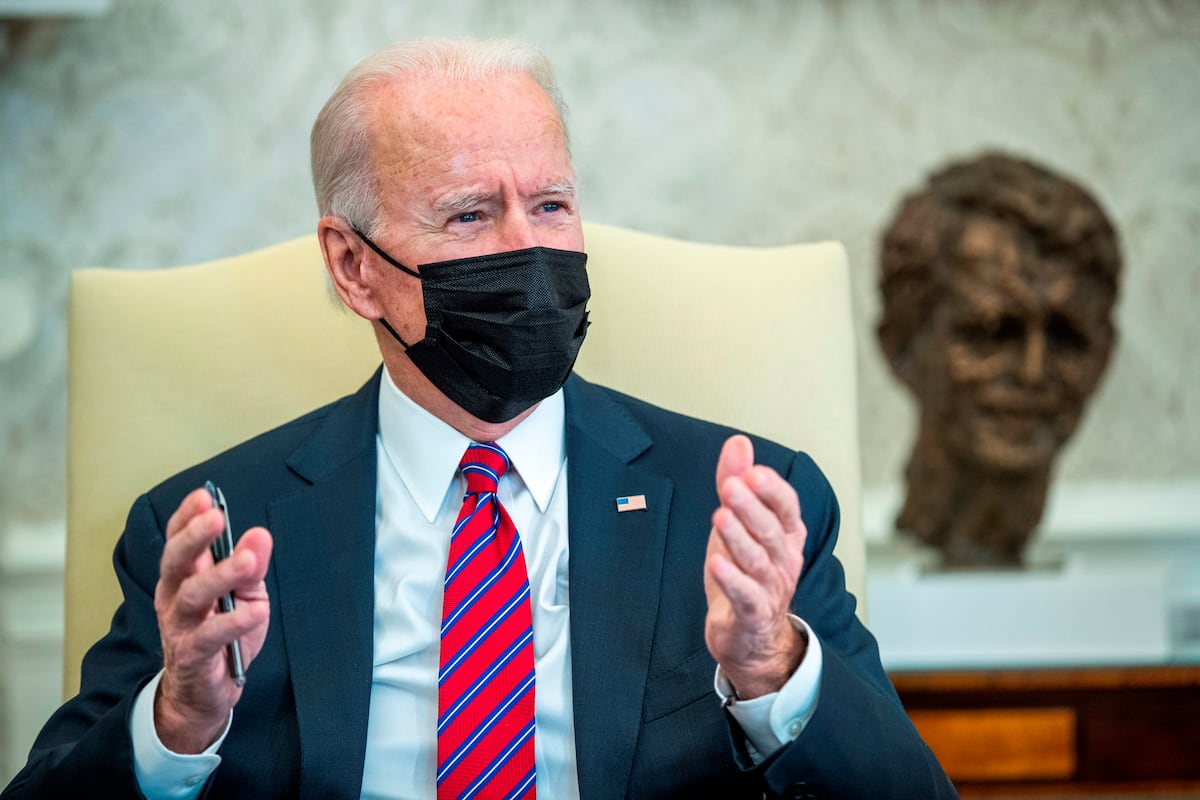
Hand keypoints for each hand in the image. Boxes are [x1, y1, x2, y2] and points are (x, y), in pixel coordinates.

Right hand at [153, 487, 272, 752]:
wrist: (206, 695)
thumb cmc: (224, 636)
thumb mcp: (245, 595)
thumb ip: (251, 566)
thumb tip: (260, 533)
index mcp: (183, 577)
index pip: (178, 541)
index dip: (187, 518)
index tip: (204, 496)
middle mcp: (174, 598)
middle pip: (176, 561)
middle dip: (194, 537)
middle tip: (215, 518)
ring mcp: (180, 628)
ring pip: (193, 595)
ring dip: (221, 575)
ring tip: (248, 561)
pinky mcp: (193, 656)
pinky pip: (211, 636)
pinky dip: (235, 621)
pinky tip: (257, 610)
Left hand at [704, 435, 806, 698]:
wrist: (750, 637)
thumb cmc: (745, 574)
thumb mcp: (737, 523)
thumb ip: (736, 481)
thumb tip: (738, 442)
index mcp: (786, 535)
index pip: (787, 507)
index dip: (772, 490)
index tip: (753, 471)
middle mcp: (784, 560)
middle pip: (771, 531)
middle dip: (751, 507)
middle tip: (732, 486)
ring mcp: (771, 588)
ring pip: (757, 560)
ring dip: (739, 537)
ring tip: (720, 517)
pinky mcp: (752, 613)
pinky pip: (745, 594)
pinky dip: (732, 579)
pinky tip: (715, 563)